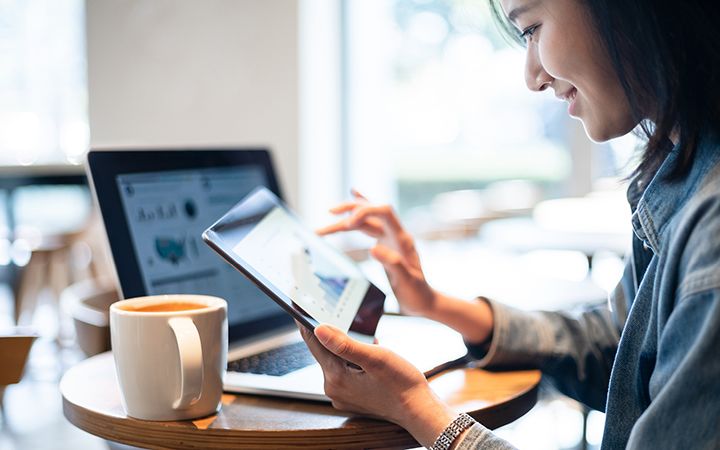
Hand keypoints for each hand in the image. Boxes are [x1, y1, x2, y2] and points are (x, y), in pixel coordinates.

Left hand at [298, 322, 455, 446]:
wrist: (419, 410)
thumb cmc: (402, 384)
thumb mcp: (375, 358)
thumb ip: (345, 344)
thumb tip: (319, 329)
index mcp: (336, 378)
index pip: (314, 343)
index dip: (305, 321)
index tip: (297, 305)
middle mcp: (334, 389)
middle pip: (324, 352)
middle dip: (333, 333)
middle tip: (336, 312)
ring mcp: (342, 395)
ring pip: (336, 361)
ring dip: (346, 347)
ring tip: (362, 338)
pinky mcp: (352, 397)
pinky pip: (345, 371)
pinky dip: (353, 359)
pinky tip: (369, 353)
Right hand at [316, 189, 436, 315]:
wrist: (423, 300)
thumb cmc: (417, 293)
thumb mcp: (407, 282)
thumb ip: (392, 263)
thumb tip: (373, 248)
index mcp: (402, 240)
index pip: (384, 212)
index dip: (365, 211)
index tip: (348, 223)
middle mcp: (395, 234)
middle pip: (372, 211)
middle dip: (350, 209)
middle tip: (330, 213)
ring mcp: (389, 238)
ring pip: (366, 220)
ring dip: (346, 219)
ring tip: (326, 220)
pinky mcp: (384, 244)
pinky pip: (368, 226)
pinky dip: (357, 217)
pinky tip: (348, 212)